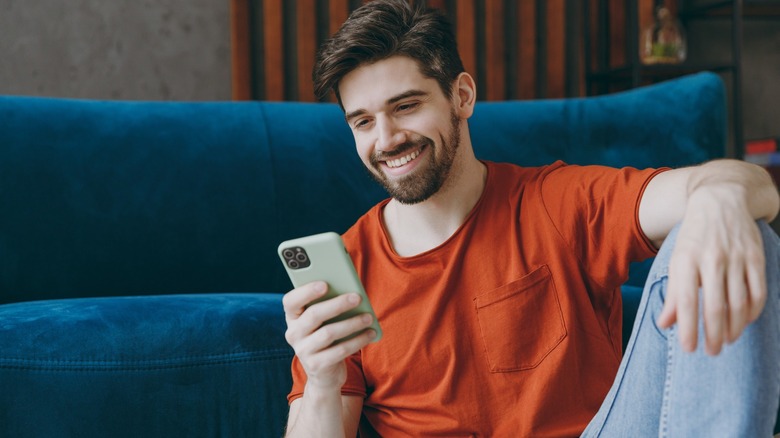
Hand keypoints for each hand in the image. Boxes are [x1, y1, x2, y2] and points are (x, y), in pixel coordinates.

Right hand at [283, 281, 376, 388]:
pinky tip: (370, 333)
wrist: (324, 375)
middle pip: (313, 315)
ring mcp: (303, 351)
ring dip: (352, 323)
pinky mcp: (317, 365)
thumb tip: (351, 292)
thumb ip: (329, 306)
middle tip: (357, 297)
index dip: (306, 291)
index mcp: (293, 317)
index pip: (291, 301)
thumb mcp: (323, 323)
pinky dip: (358, 340)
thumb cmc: (327, 339)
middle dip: (337, 304)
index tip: (325, 284)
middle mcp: (293, 334)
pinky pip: (340, 350)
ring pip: (328, 333)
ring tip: (368, 317)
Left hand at [657, 187, 766, 354]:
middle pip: (715, 307)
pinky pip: (758, 291)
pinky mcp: (756, 257)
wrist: (720, 200)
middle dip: (714, 335)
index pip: (687, 301)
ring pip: (739, 303)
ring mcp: (735, 258)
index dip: (688, 328)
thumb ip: (673, 293)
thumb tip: (665, 324)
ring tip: (727, 341)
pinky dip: (753, 312)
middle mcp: (710, 259)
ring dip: (734, 328)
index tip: (690, 349)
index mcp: (685, 260)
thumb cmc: (693, 237)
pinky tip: (745, 322)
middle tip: (712, 352)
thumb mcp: (676, 260)